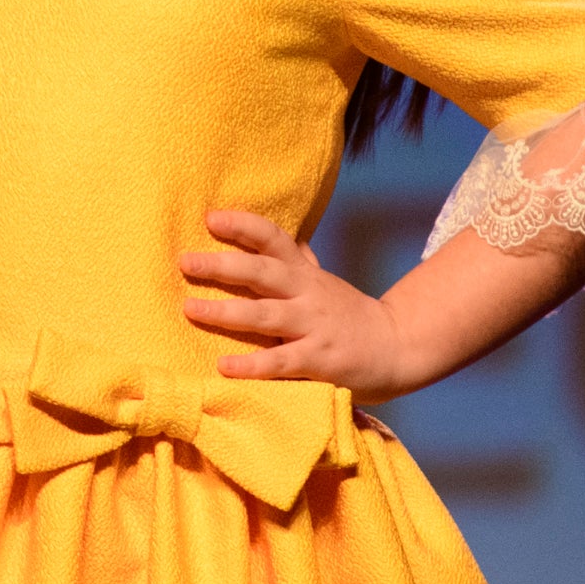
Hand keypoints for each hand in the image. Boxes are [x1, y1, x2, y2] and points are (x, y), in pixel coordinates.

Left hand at [179, 209, 420, 400]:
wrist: (399, 347)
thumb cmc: (350, 314)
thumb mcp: (324, 281)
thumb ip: (299, 260)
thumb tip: (270, 235)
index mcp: (305, 273)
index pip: (274, 238)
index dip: (243, 225)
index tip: (210, 217)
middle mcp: (308, 293)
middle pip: (262, 271)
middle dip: (222, 265)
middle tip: (185, 261)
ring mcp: (314, 325)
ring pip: (265, 314)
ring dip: (226, 312)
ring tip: (190, 309)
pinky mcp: (320, 360)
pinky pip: (281, 361)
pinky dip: (251, 364)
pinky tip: (223, 366)